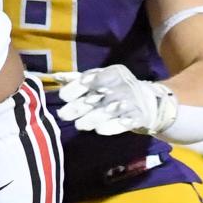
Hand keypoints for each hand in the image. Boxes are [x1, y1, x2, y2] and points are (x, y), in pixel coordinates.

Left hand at [54, 64, 175, 135]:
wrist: (148, 101)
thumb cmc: (115, 88)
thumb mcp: (100, 78)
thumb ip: (77, 78)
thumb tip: (55, 77)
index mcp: (113, 72)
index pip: (91, 79)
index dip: (75, 88)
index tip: (63, 97)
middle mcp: (123, 85)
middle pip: (97, 97)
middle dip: (78, 107)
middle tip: (63, 115)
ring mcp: (132, 101)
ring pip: (108, 111)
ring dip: (91, 119)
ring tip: (79, 125)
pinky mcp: (139, 117)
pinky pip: (124, 123)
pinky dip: (111, 127)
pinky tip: (99, 130)